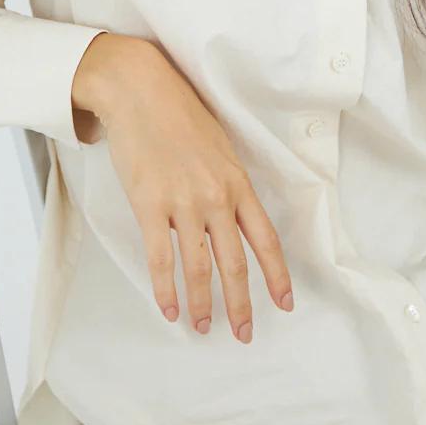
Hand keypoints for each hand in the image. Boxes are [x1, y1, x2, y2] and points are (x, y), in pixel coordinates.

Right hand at [72, 34, 294, 343]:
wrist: (140, 91)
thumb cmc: (179, 114)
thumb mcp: (218, 146)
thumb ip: (227, 183)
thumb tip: (230, 216)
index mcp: (237, 181)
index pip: (265, 238)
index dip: (276, 275)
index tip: (285, 303)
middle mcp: (216, 196)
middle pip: (235, 261)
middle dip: (242, 303)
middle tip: (245, 333)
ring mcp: (183, 202)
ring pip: (199, 266)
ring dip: (202, 303)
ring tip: (202, 328)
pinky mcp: (149, 204)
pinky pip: (161, 258)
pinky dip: (166, 289)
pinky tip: (169, 308)